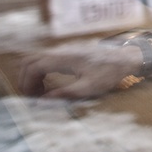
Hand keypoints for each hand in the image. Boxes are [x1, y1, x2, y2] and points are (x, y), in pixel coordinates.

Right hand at [17, 43, 142, 98]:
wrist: (126, 58)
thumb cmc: (110, 72)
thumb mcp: (89, 87)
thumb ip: (66, 94)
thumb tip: (44, 101)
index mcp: (64, 58)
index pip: (33, 66)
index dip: (27, 83)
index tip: (31, 98)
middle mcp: (62, 51)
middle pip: (30, 60)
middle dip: (26, 78)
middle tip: (32, 96)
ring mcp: (65, 50)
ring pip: (38, 58)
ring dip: (33, 75)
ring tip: (40, 92)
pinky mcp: (69, 53)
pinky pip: (47, 59)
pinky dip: (41, 71)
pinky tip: (49, 84)